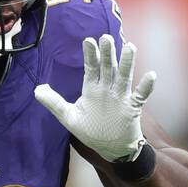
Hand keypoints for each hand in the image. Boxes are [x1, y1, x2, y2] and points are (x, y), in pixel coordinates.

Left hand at [34, 34, 155, 162]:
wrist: (111, 149)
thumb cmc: (91, 131)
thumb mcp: (68, 117)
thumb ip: (53, 102)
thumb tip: (36, 90)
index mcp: (93, 89)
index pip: (91, 68)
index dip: (90, 55)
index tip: (88, 41)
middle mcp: (108, 89)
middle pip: (108, 67)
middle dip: (107, 53)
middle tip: (106, 38)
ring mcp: (121, 97)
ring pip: (124, 77)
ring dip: (127, 63)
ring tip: (130, 47)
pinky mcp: (133, 108)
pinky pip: (141, 95)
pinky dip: (146, 87)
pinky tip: (150, 75)